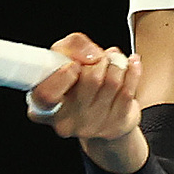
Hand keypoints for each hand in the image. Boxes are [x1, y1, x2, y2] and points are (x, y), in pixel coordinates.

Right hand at [27, 32, 142, 140]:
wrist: (98, 110)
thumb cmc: (75, 80)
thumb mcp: (64, 56)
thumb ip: (72, 46)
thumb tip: (91, 55)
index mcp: (41, 107)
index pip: (47, 94)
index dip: (63, 75)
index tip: (73, 65)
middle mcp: (64, 122)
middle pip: (90, 80)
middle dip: (99, 59)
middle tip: (99, 58)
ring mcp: (91, 127)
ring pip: (113, 82)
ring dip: (117, 63)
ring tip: (114, 61)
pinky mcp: (114, 127)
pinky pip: (128, 90)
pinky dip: (132, 71)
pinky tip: (129, 66)